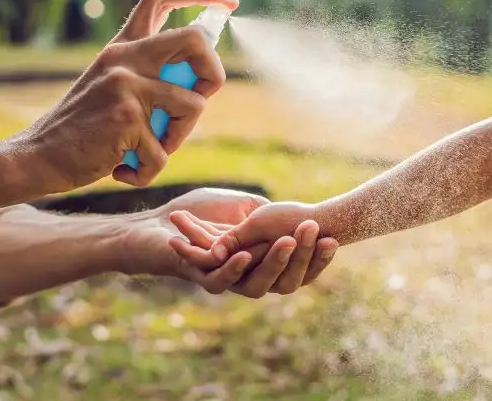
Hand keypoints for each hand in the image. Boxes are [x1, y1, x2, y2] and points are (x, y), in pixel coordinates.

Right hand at [18, 0, 237, 193]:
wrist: (40, 155)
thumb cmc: (86, 127)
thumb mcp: (114, 85)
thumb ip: (151, 74)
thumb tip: (204, 75)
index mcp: (123, 46)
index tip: (227, 2)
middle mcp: (125, 57)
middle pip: (195, 40)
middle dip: (213, 73)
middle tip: (199, 99)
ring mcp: (125, 85)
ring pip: (194, 105)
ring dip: (180, 137)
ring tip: (150, 148)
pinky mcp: (126, 118)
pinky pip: (164, 153)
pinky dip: (149, 170)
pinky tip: (124, 169)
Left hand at [118, 188, 337, 297]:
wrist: (158, 223)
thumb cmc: (200, 212)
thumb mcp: (244, 207)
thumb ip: (268, 215)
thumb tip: (302, 217)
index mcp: (263, 263)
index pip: (299, 267)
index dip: (317, 258)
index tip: (333, 238)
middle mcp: (249, 277)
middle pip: (284, 279)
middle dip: (300, 256)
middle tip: (312, 231)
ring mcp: (226, 281)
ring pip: (256, 284)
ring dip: (272, 262)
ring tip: (286, 241)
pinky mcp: (201, 279)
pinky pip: (221, 282)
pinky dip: (233, 268)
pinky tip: (243, 255)